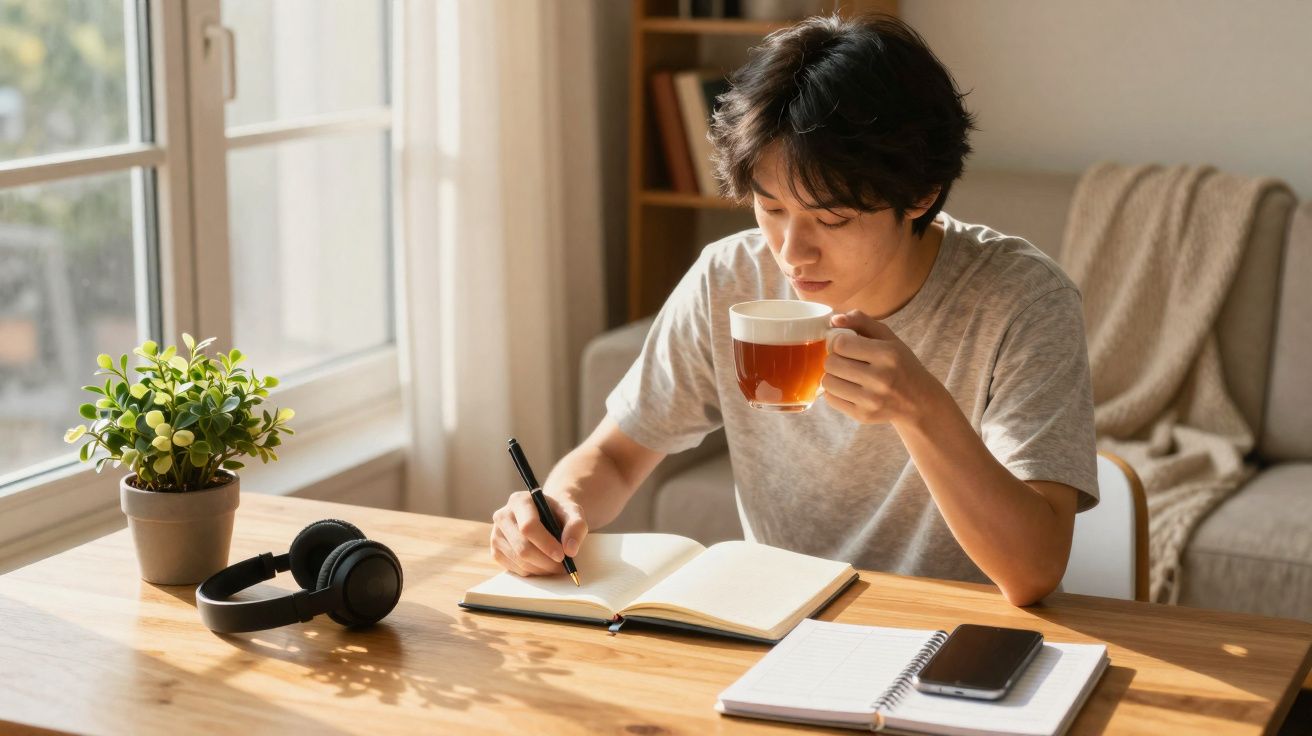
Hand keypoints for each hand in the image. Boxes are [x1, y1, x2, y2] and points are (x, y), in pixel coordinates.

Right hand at [489, 491, 588, 576]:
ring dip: (541, 568)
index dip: (546, 544)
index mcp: (519, 501)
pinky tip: (542, 563)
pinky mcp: (495, 551)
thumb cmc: (559, 514)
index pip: (528, 526)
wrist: (547, 517)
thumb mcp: (574, 513)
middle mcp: (503, 516)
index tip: (562, 555)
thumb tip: (570, 550)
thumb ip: (576, 526)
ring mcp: (496, 534)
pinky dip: (532, 571)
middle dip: (546, 561)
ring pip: (519, 561)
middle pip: (522, 547)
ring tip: (556, 565)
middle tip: (563, 566)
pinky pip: (514, 569)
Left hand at [822, 310, 945, 425]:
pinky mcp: (863, 416)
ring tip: (846, 374)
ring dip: (833, 376)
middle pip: (831, 363)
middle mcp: (881, 378)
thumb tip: (834, 319)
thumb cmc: (901, 365)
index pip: (841, 343)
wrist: (918, 402)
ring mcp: (871, 400)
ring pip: (828, 382)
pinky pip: (831, 399)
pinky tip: (848, 388)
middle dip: (834, 358)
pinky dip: (835, 392)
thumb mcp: (888, 338)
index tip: (844, 344)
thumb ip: (861, 321)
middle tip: (845, 360)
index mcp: (888, 354)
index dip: (837, 341)